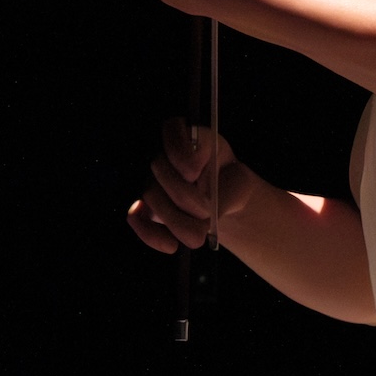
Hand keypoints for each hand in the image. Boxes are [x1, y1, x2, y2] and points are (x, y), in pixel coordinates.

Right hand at [127, 117, 247, 253]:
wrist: (225, 200)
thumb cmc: (229, 183)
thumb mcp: (238, 179)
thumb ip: (220, 190)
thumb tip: (201, 207)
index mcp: (187, 136)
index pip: (172, 128)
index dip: (179, 152)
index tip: (194, 172)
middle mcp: (163, 154)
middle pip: (158, 168)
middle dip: (185, 195)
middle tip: (207, 209)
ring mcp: (150, 180)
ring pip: (151, 196)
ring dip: (178, 219)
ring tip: (201, 229)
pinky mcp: (145, 206)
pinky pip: (137, 218)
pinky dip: (152, 235)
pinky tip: (171, 246)